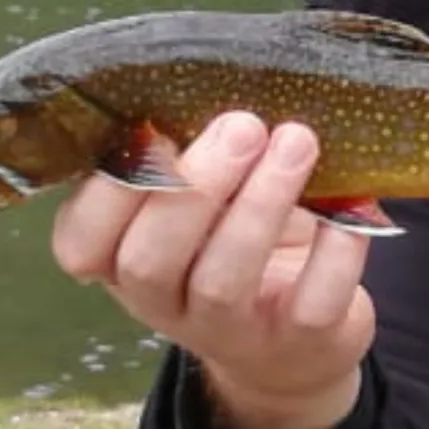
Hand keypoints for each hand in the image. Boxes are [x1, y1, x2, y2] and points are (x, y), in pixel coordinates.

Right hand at [51, 112, 374, 428]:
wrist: (293, 336)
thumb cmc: (233, 239)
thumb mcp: (200, 201)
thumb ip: (189, 158)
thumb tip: (214, 84)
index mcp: (123, 263)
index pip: (81, 243)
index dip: (110, 190)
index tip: (156, 130)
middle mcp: (163, 304)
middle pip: (150, 260)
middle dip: (196, 186)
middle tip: (243, 126)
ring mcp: (228, 333)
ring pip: (223, 280)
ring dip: (260, 204)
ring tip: (297, 141)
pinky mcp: (297, 344)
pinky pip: (311, 303)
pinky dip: (333, 246)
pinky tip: (347, 201)